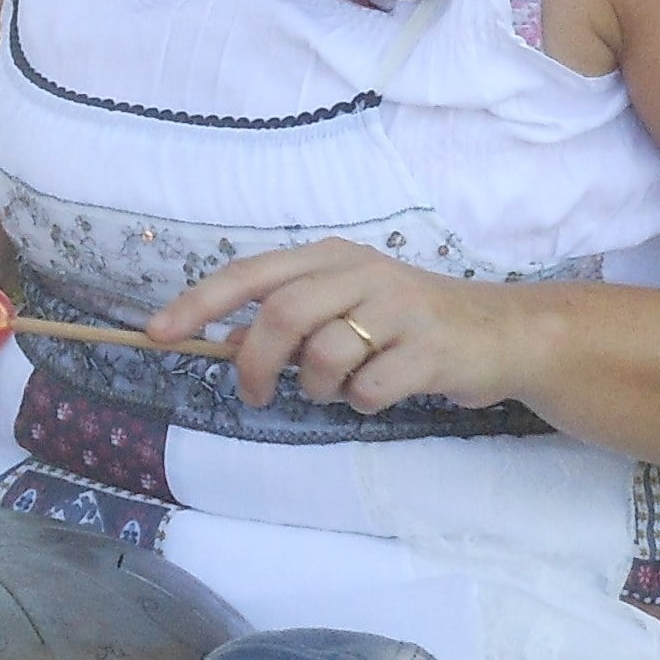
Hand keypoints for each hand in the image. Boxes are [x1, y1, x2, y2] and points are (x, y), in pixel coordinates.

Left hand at [150, 240, 536, 414]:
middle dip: (255, 363)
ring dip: (317, 387)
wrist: (500, 333)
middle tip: (251, 394)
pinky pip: (367, 390)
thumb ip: (292, 319)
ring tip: (339, 387)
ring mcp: (399, 308)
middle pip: (282, 315)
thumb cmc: (409, 323)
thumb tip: (230, 342)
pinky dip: (361, 403)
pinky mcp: (428, 349)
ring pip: (324, 356)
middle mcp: (363, 272)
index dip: (201, 302)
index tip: (159, 331)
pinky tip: (381, 392)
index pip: (252, 273)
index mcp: (333, 257)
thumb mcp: (347, 306)